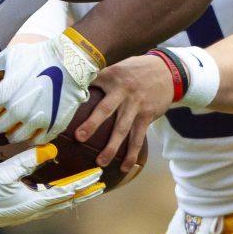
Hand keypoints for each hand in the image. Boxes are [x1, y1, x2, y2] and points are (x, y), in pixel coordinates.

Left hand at [0, 31, 101, 143]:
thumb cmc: (38, 56)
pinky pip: (37, 140)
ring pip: (15, 138)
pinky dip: (31, 137)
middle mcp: (18, 111)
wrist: (69, 62)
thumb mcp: (10, 55)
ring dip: (10, 133)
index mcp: (5, 95)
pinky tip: (30, 130)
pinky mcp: (52, 126)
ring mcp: (36, 121)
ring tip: (11, 127)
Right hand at [0, 145, 102, 233]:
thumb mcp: (5, 171)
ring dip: (74, 197)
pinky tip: (59, 198)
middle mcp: (37, 210)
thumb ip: (29, 159)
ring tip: (85, 192)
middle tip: (101, 186)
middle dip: (85, 192)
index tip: (99, 175)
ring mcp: (29, 214)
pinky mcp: (22, 214)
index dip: (84, 182)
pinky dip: (61, 200)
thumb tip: (51, 149)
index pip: (68, 190)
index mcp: (37, 200)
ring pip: (59, 205)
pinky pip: (49, 207)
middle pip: (68, 201)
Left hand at [76, 54, 172, 171]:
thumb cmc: (137, 70)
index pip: (92, 83)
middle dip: (92, 124)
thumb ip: (103, 77)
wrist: (168, 71)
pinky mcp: (146, 116)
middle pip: (105, 109)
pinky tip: (125, 167)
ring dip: (111, 147)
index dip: (79, 92)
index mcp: (112, 76)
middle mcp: (123, 91)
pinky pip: (138, 137)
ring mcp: (135, 105)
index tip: (65, 105)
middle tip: (79, 137)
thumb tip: (80, 87)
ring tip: (100, 162)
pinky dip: (132, 153)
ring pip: (122, 129)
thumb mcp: (119, 66)